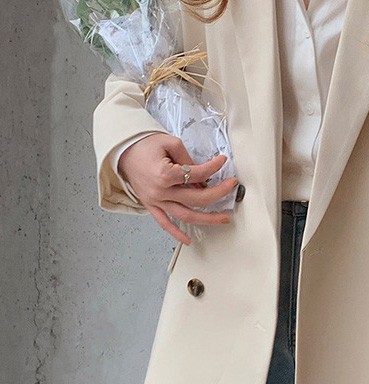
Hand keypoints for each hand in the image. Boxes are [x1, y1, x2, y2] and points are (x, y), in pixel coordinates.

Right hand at [118, 132, 237, 244]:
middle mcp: (161, 192)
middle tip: (232, 187)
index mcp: (165, 174)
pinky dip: (176, 234)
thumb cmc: (144, 145)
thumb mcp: (169, 142)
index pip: (198, 174)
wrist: (122, 151)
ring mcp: (156, 201)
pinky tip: (188, 241)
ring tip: (224, 219)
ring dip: (207, 219)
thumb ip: (188, 158)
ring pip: (185, 216)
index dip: (214, 167)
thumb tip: (202, 174)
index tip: (222, 161)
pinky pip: (164, 223)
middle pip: (197, 199)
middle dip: (218, 193)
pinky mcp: (151, 206)